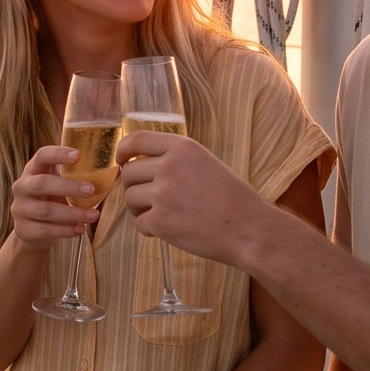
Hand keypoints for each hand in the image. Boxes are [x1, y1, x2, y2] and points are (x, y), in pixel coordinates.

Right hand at [9, 145, 101, 251]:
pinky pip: (45, 230)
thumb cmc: (52, 200)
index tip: (78, 155)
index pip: (41, 156)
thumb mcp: (58, 184)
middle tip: (91, 190)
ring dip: (73, 213)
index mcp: (32, 170)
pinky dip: (66, 230)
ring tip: (94, 215)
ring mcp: (20, 209)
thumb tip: (108, 168)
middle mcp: (22, 187)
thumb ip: (72, 175)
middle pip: (42, 184)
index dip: (58, 154)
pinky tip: (81, 229)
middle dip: (68, 187)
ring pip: (46, 210)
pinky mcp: (23, 230)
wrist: (33, 231)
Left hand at [115, 130, 274, 266]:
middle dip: (135, 187)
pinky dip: (150, 229)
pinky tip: (169, 231)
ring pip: (131, 198)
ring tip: (165, 216)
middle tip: (151, 200)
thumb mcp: (206, 163)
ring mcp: (163, 194)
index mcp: (182, 148)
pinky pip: (139, 223)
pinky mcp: (160, 221)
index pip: (137, 139)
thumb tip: (140, 165)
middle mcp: (169, 167)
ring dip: (141, 209)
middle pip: (129, 173)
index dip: (123, 150)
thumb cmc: (232, 199)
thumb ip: (176, 160)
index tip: (121, 160)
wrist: (248, 229)